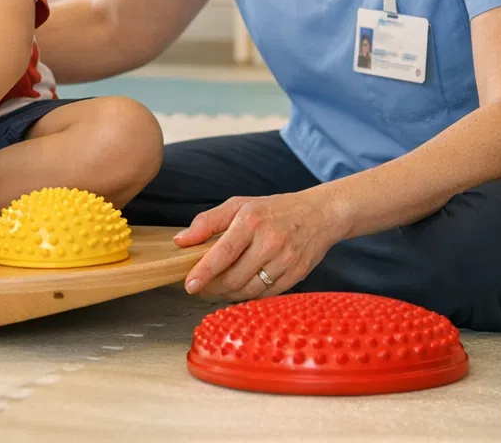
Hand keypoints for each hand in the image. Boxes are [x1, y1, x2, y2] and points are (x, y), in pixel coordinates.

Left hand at [175, 188, 348, 300]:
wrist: (320, 214)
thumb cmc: (273, 209)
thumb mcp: (238, 204)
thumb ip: (207, 222)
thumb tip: (180, 241)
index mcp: (252, 221)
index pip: (223, 252)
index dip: (204, 272)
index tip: (189, 285)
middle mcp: (270, 242)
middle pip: (234, 277)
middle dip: (212, 287)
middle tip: (200, 286)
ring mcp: (285, 261)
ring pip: (249, 290)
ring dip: (228, 294)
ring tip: (217, 288)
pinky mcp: (296, 276)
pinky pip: (265, 295)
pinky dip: (248, 295)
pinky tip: (239, 288)